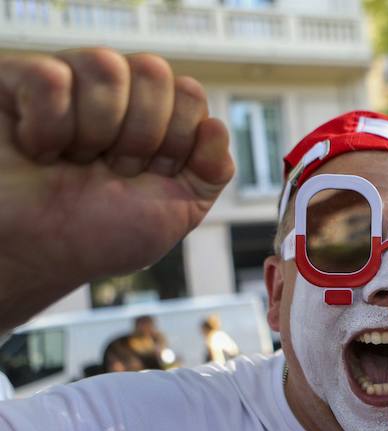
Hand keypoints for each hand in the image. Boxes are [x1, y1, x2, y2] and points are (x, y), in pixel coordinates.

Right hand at [0, 49, 233, 330]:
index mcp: (155, 123)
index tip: (150, 175)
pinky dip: (47, 124)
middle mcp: (115, 99)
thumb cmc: (96, 238)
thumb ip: (210, 172)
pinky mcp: (19, 83)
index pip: (189, 93)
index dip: (175, 139)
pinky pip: (50, 76)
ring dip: (96, 130)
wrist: (34, 257)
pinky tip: (38, 148)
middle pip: (154, 72)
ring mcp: (69, 87)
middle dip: (140, 136)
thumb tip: (218, 125)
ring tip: (74, 160)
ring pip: (106, 66)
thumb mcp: (175, 214)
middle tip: (112, 170)